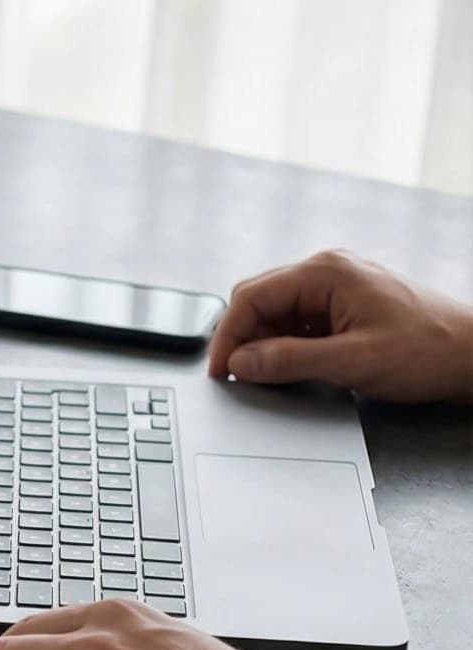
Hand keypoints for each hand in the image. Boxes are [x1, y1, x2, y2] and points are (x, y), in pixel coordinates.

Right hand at [207, 249, 472, 402]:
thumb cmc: (429, 351)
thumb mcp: (352, 362)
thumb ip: (289, 361)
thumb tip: (240, 363)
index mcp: (326, 272)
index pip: (251, 296)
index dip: (227, 336)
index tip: (220, 371)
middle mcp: (328, 272)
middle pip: (258, 301)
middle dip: (243, 340)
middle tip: (238, 377)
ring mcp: (336, 289)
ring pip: (276, 314)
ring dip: (266, 345)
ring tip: (270, 377)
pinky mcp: (344, 308)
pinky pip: (298, 324)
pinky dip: (286, 347)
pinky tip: (293, 369)